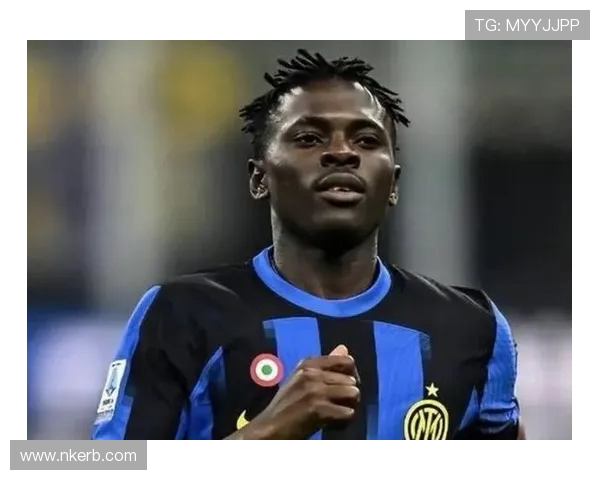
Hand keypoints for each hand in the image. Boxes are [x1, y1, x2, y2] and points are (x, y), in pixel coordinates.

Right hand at [234, 345, 359, 439]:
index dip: (352, 376)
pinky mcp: (319, 410)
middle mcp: (312, 374)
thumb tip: (344, 348)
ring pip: (354, 395)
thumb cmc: (286, 406)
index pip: (346, 361)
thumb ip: (324, 366)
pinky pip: (349, 414)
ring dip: (348, 408)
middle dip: (349, 396)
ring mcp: (315, 391)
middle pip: (352, 381)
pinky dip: (343, 423)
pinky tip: (331, 424)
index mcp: (308, 364)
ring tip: (334, 415)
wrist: (270, 429)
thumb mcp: (302, 379)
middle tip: (335, 407)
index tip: (344, 388)